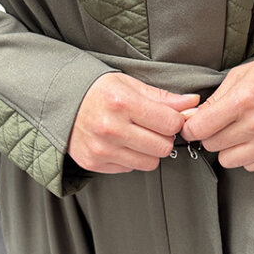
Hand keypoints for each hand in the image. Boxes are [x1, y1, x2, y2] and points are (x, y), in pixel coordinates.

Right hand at [67, 72, 199, 173]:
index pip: (171, 123)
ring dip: (148, 151)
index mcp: (122, 102)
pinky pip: (129, 169)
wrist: (60, 102)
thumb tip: (193, 103)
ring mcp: (101, 149)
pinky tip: (119, 143)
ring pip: (149, 163)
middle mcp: (111, 128)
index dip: (175, 120)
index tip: (167, 116)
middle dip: (163, 137)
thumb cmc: (98, 91)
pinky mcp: (94, 163)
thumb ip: (163, 97)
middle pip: (163, 147)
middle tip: (150, 126)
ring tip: (135, 135)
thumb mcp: (129, 84)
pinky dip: (130, 158)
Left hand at [179, 38, 253, 170]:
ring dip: (229, 148)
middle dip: (211, 134)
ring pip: (228, 161)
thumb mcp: (240, 76)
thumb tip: (190, 120)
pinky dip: (248, 154)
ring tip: (241, 130)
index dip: (191, 127)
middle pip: (211, 145)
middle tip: (223, 123)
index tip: (193, 125)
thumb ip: (214, 100)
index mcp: (244, 100)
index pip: (199, 128)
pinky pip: (250, 166)